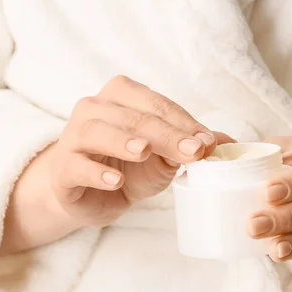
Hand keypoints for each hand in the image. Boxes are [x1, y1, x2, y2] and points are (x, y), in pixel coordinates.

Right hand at [0, 75, 232, 252]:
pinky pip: (76, 164)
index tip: (208, 143)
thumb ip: (191, 147)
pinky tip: (115, 181)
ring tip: (146, 153)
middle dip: (166, 134)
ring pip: (97, 131)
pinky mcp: (62, 168)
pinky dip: (95, 171)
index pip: (157, 105)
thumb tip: (229, 144)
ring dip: (124, 140)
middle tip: (193, 152)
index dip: (184, 123)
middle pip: (132, 116)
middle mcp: (93, 108)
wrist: (92, 196)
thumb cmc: (130, 168)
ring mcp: (73, 136)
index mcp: (121, 96)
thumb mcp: (165, 157)